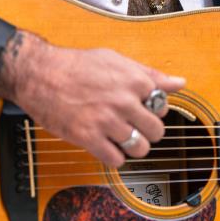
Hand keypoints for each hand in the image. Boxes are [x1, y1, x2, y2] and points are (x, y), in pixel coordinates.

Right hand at [0, 30, 185, 167]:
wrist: (40, 74)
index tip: (142, 109)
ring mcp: (107, 121)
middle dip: (148, 131)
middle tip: (135, 127)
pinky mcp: (88, 137)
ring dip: (134, 147)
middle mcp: (124, 102)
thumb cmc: (77, 65)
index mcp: (135, 81)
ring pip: (139, 148)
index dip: (153, 109)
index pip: (163, 106)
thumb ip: (150, 74)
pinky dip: (115, 157)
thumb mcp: (117, 60)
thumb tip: (179, 83)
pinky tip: (107, 146)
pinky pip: (116, 159)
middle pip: (156, 131)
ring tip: (123, 139)